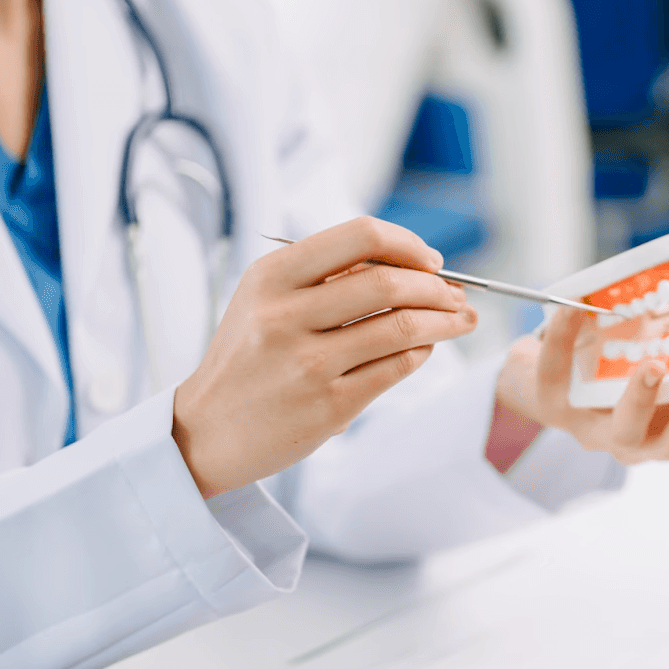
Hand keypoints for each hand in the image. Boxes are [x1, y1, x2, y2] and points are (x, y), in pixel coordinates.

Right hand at [172, 217, 476, 496]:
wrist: (205, 431)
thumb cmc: (247, 359)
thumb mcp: (264, 301)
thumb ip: (325, 278)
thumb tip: (411, 266)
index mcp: (271, 277)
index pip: (360, 236)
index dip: (408, 245)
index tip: (431, 261)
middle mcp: (286, 315)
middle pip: (389, 282)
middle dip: (438, 287)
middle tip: (457, 295)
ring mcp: (309, 363)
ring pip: (402, 327)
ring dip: (445, 320)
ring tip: (462, 319)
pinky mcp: (329, 405)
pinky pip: (396, 367)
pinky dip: (422, 352)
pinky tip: (427, 348)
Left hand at [494, 265, 668, 465]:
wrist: (548, 362)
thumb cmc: (621, 355)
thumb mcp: (668, 329)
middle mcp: (643, 435)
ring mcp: (597, 428)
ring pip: (623, 433)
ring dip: (642, 401)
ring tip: (654, 367)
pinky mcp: (553, 407)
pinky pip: (557, 378)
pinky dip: (564, 341)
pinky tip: (576, 309)